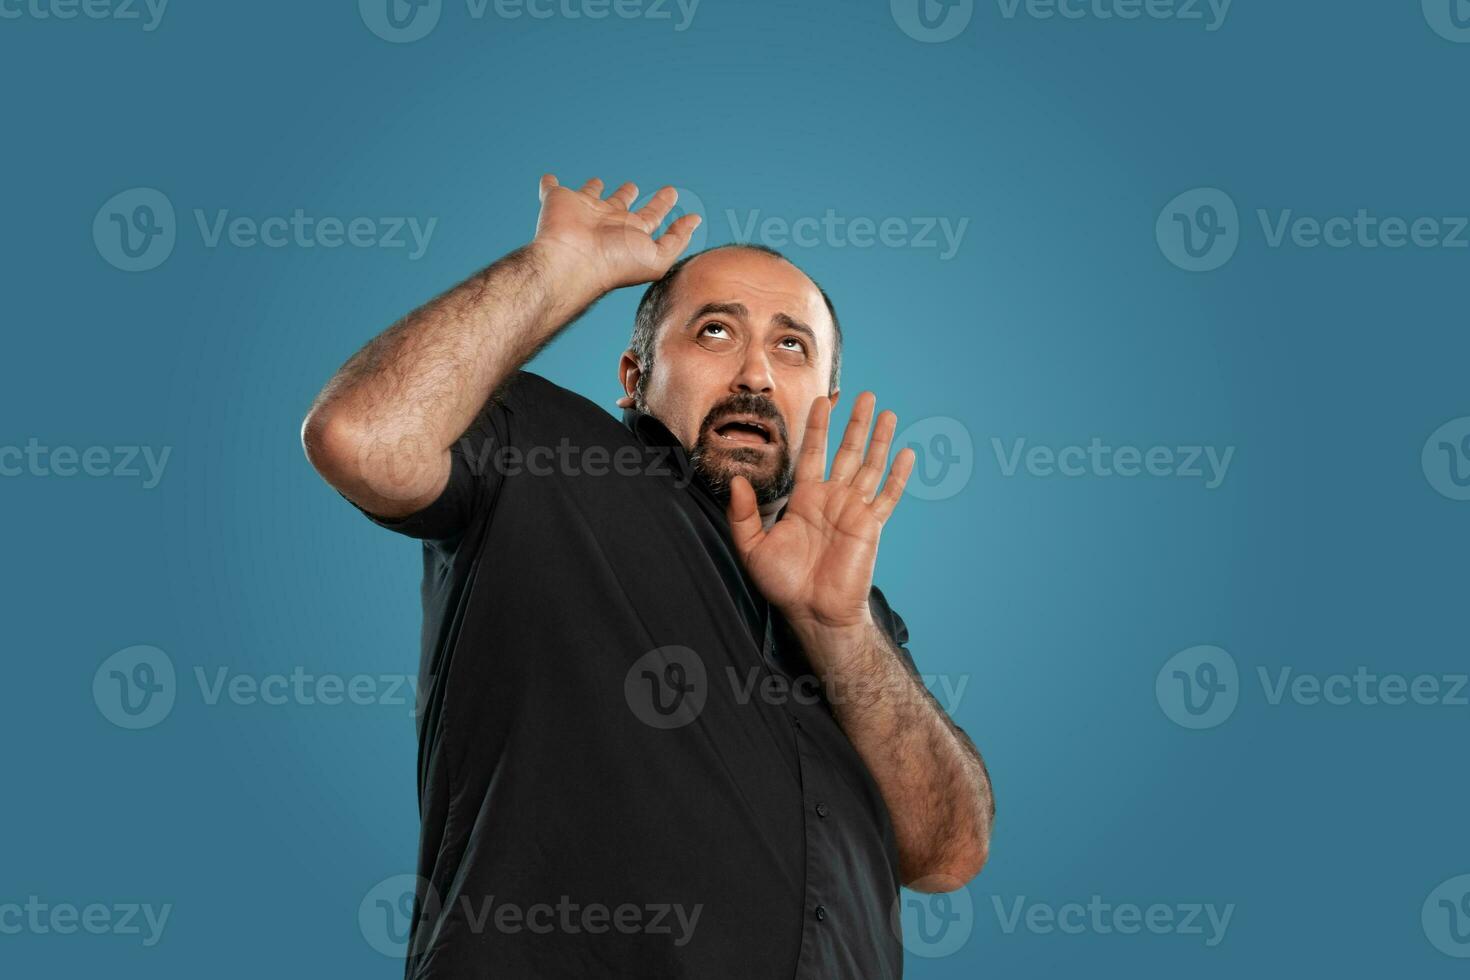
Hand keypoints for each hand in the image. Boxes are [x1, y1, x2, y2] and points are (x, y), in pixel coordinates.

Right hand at [532, 174, 701, 298]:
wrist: (573, 260)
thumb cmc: (615, 263)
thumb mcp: (658, 257)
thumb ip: (677, 240)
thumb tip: (694, 221)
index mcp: (630, 233)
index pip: (650, 216)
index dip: (662, 204)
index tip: (672, 193)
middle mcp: (607, 222)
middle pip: (620, 204)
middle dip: (627, 194)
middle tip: (633, 185)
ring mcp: (583, 212)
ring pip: (590, 195)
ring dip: (593, 188)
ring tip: (598, 181)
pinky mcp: (559, 200)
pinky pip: (552, 189)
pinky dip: (549, 184)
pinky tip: (549, 179)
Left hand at [728, 392, 914, 636]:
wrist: (813, 612)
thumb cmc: (783, 584)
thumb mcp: (752, 547)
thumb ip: (743, 513)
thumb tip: (736, 479)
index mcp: (806, 499)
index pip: (813, 453)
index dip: (817, 427)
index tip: (822, 401)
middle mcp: (832, 499)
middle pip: (847, 452)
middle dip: (856, 423)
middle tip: (866, 395)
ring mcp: (854, 511)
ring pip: (871, 467)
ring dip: (880, 440)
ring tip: (888, 412)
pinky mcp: (871, 526)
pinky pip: (888, 497)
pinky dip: (898, 475)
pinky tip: (907, 453)